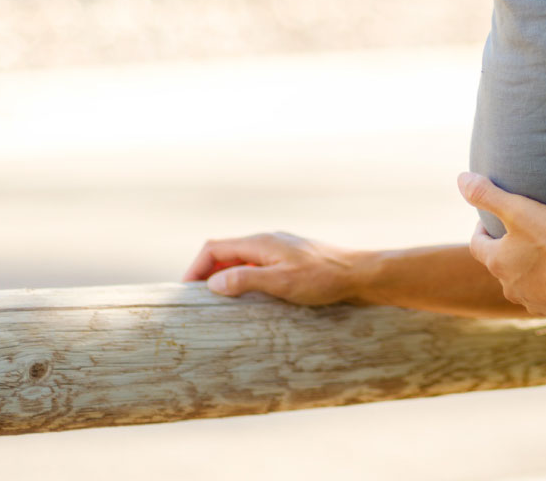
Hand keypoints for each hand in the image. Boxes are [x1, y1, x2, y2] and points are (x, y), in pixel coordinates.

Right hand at [182, 231, 364, 304]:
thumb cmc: (323, 278)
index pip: (214, 247)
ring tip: (216, 304)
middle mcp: (267, 242)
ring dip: (225, 278)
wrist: (359, 274)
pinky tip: (247, 300)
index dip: (195, 268)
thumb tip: (213, 283)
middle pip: (225, 252)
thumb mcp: (281, 282)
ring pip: (240, 260)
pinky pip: (256, 267)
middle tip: (195, 302)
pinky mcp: (290, 261)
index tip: (185, 293)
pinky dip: (243, 280)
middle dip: (206, 274)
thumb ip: (246, 280)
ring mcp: (279, 250)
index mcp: (261, 242)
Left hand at [459, 173, 545, 320]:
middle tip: (520, 231)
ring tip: (544, 251)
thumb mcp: (520, 211)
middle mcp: (510, 286)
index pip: (477, 245)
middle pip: (500, 265)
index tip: (490, 219)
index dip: (481, 230)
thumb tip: (462, 179)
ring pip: (523, 282)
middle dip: (506, 249)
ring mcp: (533, 301)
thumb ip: (488, 195)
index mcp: (498, 262)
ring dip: (527, 269)